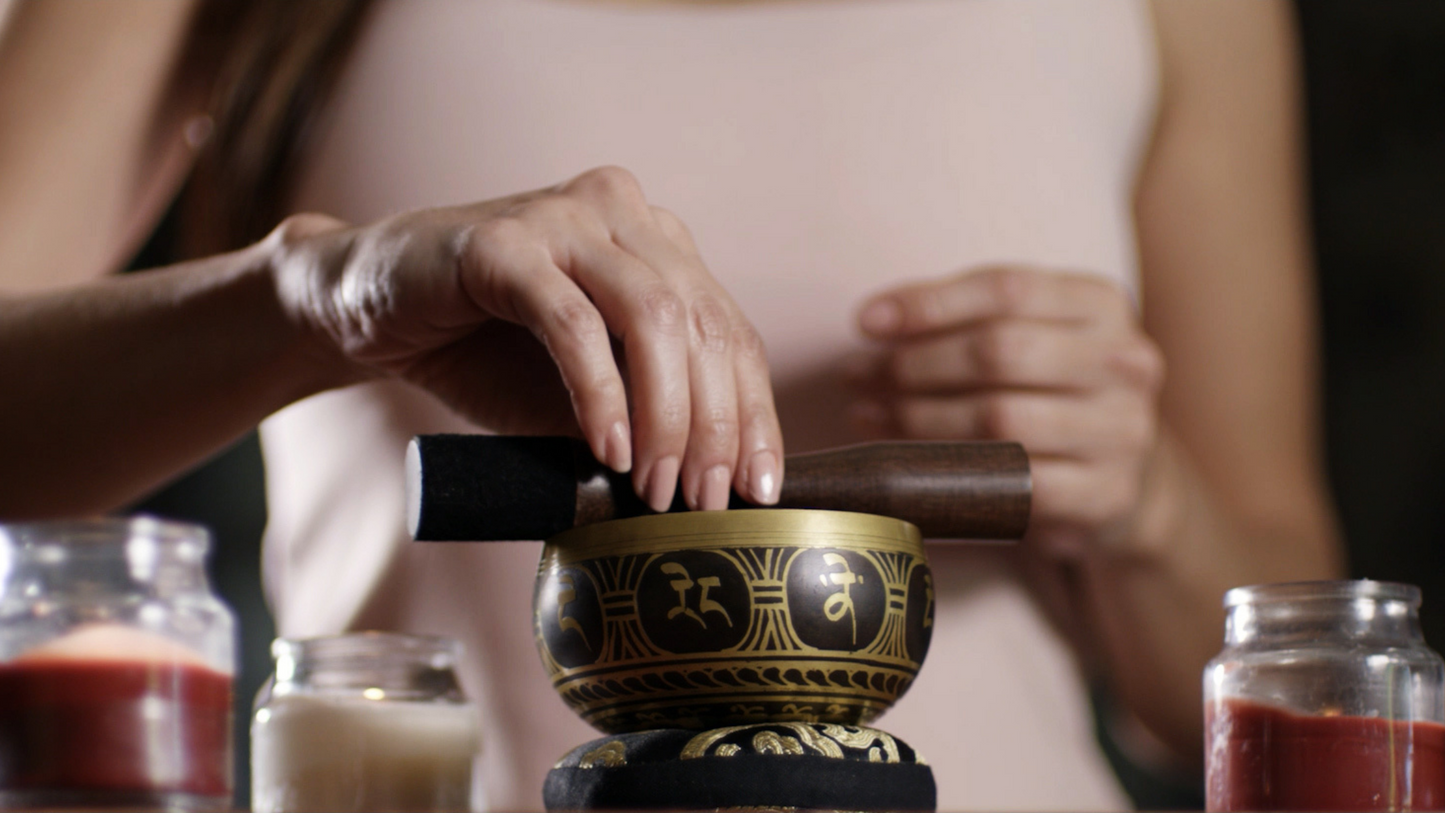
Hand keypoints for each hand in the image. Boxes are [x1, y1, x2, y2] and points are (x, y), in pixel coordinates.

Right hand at [265, 166, 782, 512]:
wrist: (362, 309)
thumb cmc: (480, 354)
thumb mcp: (582, 393)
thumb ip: (643, 415)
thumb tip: (712, 486)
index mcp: (654, 242)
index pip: (729, 330)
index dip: (753, 414)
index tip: (758, 489)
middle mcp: (620, 214)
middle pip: (703, 324)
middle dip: (715, 426)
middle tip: (703, 502)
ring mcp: (563, 219)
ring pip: (654, 317)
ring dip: (665, 415)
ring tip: (655, 486)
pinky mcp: (504, 243)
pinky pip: (574, 322)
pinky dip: (600, 393)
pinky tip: (608, 448)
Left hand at [850, 266, 1164, 549]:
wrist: (1122, 479)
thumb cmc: (1050, 392)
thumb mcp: (1026, 336)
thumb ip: (959, 318)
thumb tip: (874, 319)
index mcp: (1101, 306)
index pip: (1007, 290)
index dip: (929, 303)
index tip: (866, 322)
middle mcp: (1124, 362)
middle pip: (1000, 352)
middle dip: (914, 364)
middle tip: (857, 375)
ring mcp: (1122, 431)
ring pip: (1000, 419)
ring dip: (918, 418)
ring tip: (868, 414)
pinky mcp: (1105, 494)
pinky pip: (1013, 484)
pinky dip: (951, 474)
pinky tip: (908, 466)